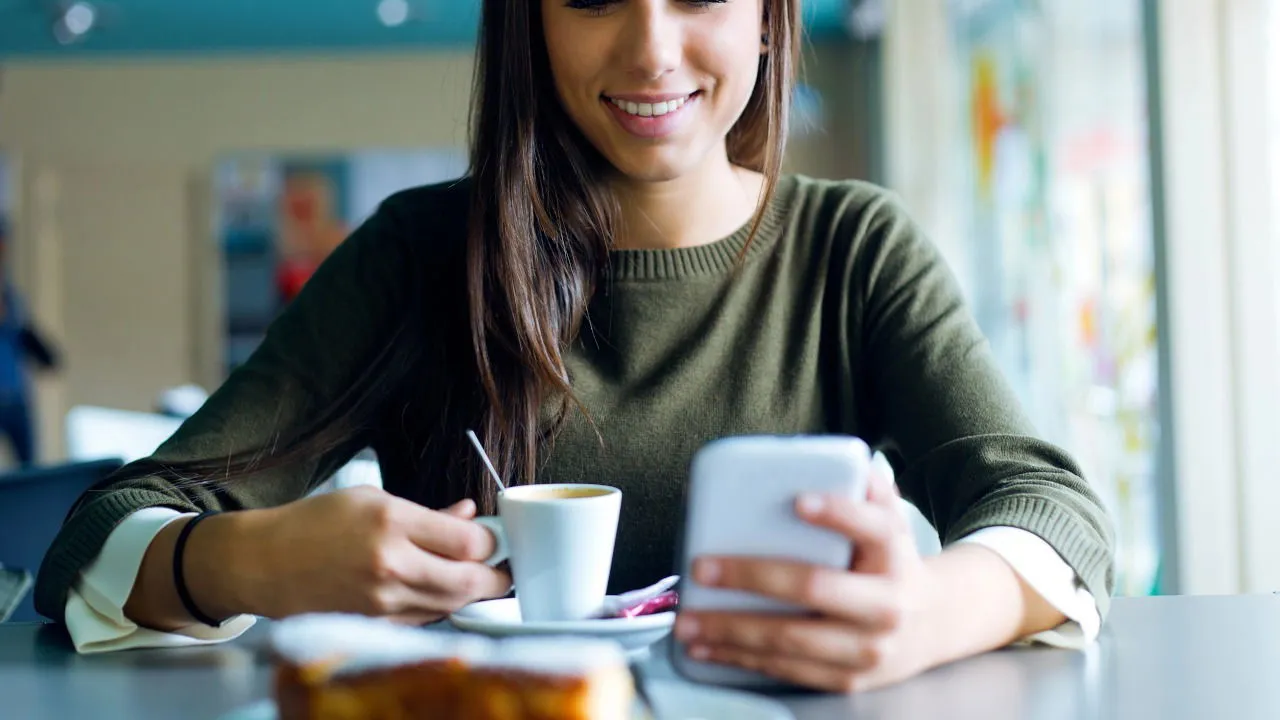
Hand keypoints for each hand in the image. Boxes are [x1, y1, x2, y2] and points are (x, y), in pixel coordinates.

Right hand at [200, 486, 511, 625]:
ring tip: (475, 578)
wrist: (264, 564)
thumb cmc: (315, 524)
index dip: (490, 543)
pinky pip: (425, 619)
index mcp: (391, 522)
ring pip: (450, 605)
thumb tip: (471, 515)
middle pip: (468, 582)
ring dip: (470, 594)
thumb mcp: (374, 499)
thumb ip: (428, 513)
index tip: (491, 539)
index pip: (468, 542)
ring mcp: (381, 601)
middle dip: (495, 577)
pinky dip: (439, 607)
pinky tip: (439, 592)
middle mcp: (388, 564)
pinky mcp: (374, 625)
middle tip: (502, 570)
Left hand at [675, 467, 942, 692]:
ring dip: (731, 631)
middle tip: (701, 566)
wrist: (933, 625)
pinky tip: (707, 648)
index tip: (798, 501)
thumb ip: (866, 489)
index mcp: (895, 555)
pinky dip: (742, 660)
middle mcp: (886, 604)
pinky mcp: (848, 678)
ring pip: (791, 639)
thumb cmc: (889, 561)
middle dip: (752, 576)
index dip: (838, 514)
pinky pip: (788, 669)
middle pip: (814, 587)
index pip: (873, 528)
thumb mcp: (889, 521)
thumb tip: (838, 456)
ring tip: (687, 621)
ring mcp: (867, 648)